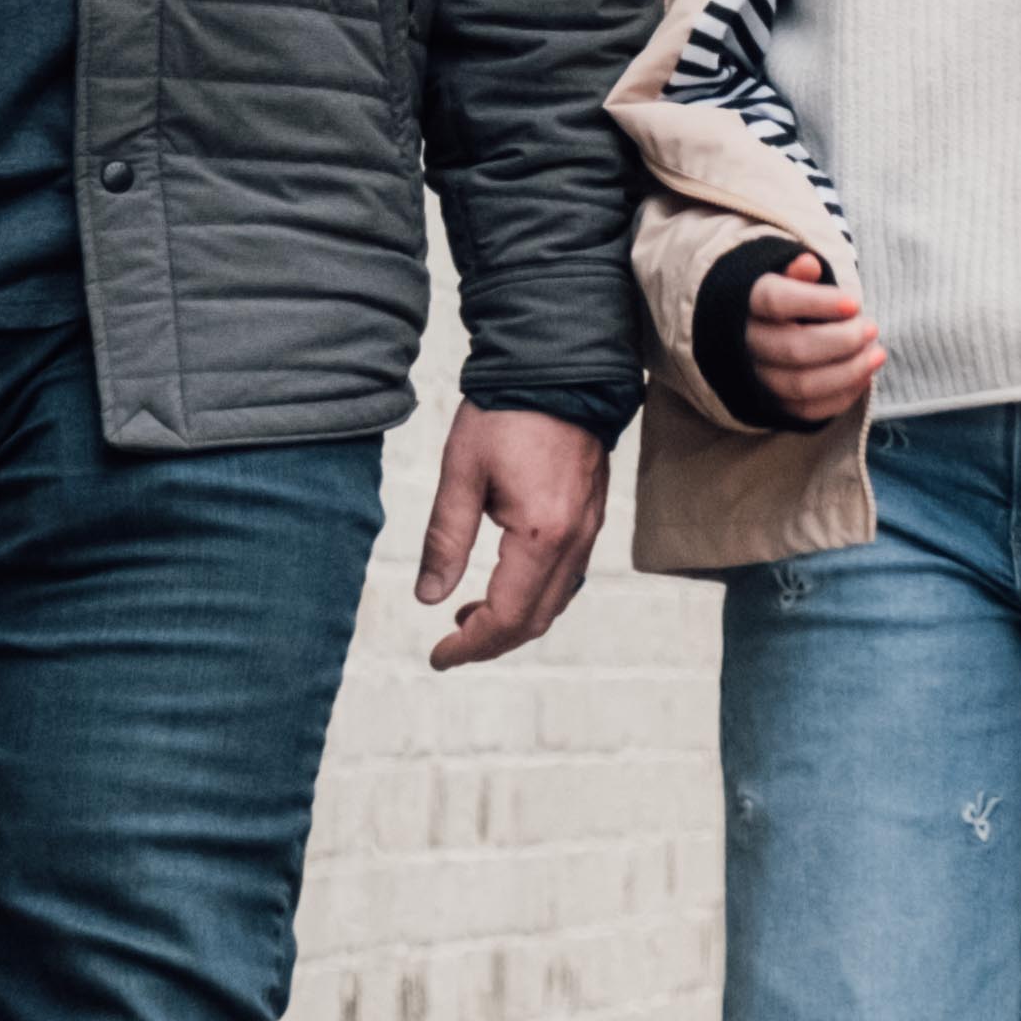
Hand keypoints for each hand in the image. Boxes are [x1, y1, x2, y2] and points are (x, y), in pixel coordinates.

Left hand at [413, 405, 607, 670]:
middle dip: (492, 642)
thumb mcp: (461, 474)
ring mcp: (590, 529)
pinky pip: (568, 575)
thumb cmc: (505, 413)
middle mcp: (575, 540)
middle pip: (537, 619)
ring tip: (468, 615)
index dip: (471, 645)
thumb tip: (428, 597)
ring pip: (556, 601)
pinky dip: (536, 594)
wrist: (559, 365)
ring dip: (515, 620)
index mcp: (541, 534)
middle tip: (450, 645)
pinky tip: (505, 582)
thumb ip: (445, 539)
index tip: (439, 655)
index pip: (507, 616)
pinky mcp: (592, 516)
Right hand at [739, 251, 886, 423]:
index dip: (816, 303)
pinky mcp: (774, 404)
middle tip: (872, 328)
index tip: (854, 303)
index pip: (775, 301)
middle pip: (795, 349)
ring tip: (877, 353)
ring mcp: (758, 378)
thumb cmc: (781, 299)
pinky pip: (807, 410)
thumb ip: (796, 271)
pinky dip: (842, 396)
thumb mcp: (782, 276)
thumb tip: (809, 264)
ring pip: (803, 385)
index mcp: (746, 302)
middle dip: (842, 341)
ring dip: (848, 372)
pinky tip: (865, 376)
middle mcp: (748, 344)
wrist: (753, 332)